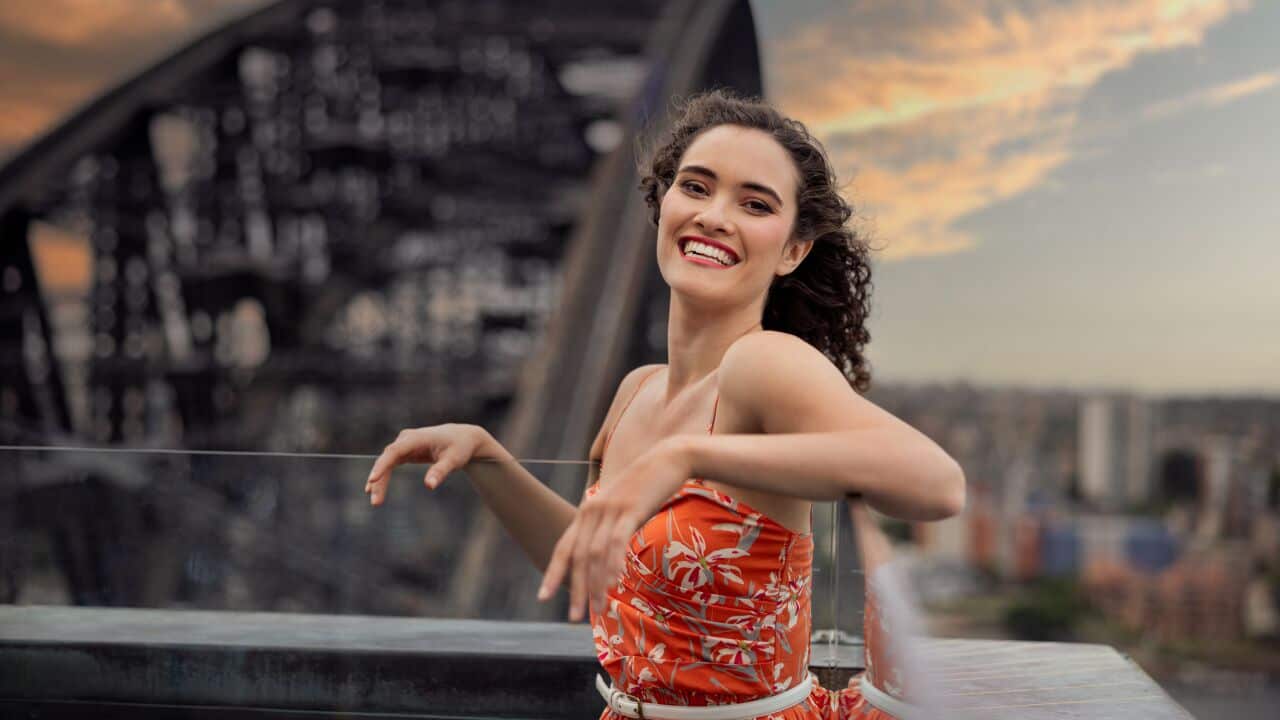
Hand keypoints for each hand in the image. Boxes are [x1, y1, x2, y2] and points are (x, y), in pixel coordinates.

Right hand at [365, 424, 495, 505]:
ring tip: (375, 501)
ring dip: (378, 481)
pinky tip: (373, 489)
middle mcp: (406, 439)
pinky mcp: (404, 451)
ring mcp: (404, 444)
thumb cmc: (459, 447)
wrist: (462, 437)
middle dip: (379, 479)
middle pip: (387, 459)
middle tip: (375, 501)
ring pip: (386, 463)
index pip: (395, 451)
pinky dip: (382, 476)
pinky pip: (389, 464)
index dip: (382, 465)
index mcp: (417, 438)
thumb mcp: (453, 460)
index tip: (373, 479)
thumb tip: (429, 486)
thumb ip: (440, 471)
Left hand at [537, 436, 692, 620]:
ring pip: (596, 555)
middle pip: (578, 557)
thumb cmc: (647, 486)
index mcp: (586, 511)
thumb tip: (605, 553)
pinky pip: (616, 543)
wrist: (668, 459)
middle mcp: (592, 510)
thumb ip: (610, 526)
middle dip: (575, 589)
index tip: (543, 597)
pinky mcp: (629, 509)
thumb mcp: (622, 506)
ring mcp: (610, 509)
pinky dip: (613, 566)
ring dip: (596, 585)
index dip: (552, 573)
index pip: (563, 547)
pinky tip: (615, 585)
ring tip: (598, 610)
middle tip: (574, 616)